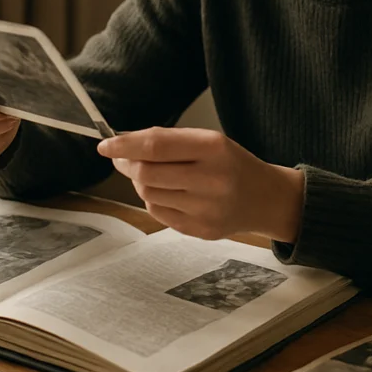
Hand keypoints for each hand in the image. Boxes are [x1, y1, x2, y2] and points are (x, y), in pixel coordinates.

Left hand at [96, 127, 304, 242]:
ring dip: (141, 183)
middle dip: (127, 165)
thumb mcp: (208, 141)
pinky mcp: (201, 230)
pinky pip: (159, 214)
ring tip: (154, 176)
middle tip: (123, 159)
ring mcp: (207, 209)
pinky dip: (154, 201)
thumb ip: (168, 141)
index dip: (125, 145)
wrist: (266, 198)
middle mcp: (211, 179)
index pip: (156, 146)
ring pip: (148, 195)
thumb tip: (122, 144)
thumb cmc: (231, 164)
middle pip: (147, 174)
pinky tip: (169, 193)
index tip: (105, 145)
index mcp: (213, 148)